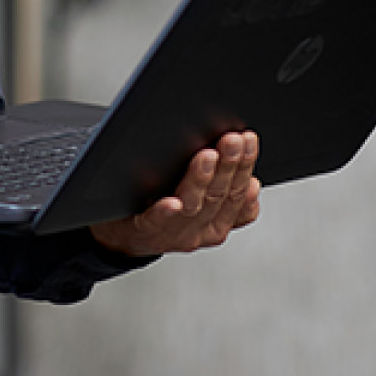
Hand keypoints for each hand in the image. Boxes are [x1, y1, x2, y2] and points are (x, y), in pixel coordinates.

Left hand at [89, 130, 260, 256]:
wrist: (125, 236)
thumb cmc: (166, 209)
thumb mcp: (203, 202)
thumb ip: (227, 190)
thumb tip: (250, 175)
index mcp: (219, 223)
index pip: (239, 193)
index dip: (246, 166)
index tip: (248, 139)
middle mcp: (201, 230)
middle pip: (219, 196)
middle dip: (229, 165)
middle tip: (232, 139)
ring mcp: (174, 233)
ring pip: (194, 205)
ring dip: (202, 180)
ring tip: (208, 156)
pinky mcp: (146, 230)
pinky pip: (156, 221)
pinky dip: (166, 212)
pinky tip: (171, 203)